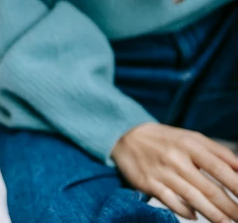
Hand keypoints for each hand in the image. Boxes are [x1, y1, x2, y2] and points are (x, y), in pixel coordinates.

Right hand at [112, 123, 237, 222]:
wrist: (125, 136)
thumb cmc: (165, 139)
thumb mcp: (191, 137)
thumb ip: (217, 152)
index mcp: (189, 144)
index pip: (220, 168)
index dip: (237, 185)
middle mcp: (176, 159)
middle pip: (209, 188)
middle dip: (231, 207)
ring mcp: (161, 172)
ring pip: (192, 198)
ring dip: (213, 214)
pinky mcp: (147, 183)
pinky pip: (170, 201)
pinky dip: (184, 211)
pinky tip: (195, 217)